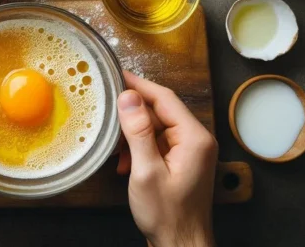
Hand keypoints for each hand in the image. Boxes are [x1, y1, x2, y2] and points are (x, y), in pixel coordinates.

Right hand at [118, 71, 217, 246]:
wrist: (181, 245)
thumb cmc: (167, 215)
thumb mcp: (146, 171)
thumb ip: (138, 132)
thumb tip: (128, 97)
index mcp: (194, 138)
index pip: (164, 98)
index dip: (138, 85)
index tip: (115, 74)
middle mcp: (197, 140)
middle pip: (161, 111)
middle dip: (133, 115)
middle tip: (106, 112)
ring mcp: (191, 152)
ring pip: (157, 128)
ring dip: (134, 136)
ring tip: (116, 150)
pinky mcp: (182, 163)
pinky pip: (158, 143)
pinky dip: (140, 149)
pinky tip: (126, 163)